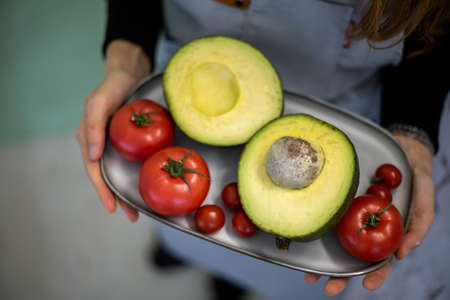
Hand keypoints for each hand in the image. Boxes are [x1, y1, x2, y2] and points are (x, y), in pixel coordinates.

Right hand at [76, 40, 150, 221]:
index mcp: (89, 139)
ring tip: (140, 208)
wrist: (128, 74)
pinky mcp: (128, 141)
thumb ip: (94, 127)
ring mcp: (114, 144)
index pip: (94, 170)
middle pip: (107, 177)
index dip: (103, 191)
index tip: (113, 209)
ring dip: (127, 191)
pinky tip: (149, 182)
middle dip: (118, 198)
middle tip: (132, 216)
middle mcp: (100, 144)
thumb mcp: (99, 103)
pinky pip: (130, 161)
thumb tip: (92, 156)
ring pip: (119, 172)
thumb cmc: (111, 87)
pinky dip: (137, 174)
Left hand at [304, 132, 434, 294]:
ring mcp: (351, 216)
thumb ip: (419, 224)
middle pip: (353, 258)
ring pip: (336, 243)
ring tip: (310, 276)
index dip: (374, 275)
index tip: (365, 285)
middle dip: (341, 276)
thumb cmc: (415, 178)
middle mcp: (367, 228)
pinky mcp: (339, 203)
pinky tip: (306, 239)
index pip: (380, 261)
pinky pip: (327, 218)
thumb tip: (403, 254)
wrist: (400, 150)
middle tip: (328, 288)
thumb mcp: (423, 199)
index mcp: (388, 234)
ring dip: (323, 262)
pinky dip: (316, 229)